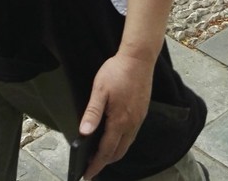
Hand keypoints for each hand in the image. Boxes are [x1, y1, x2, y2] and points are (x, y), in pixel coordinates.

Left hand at [79, 52, 152, 177]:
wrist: (139, 58)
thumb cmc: (117, 71)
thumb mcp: (99, 89)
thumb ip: (92, 112)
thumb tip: (84, 133)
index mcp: (119, 121)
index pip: (106, 151)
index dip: (96, 164)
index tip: (87, 175)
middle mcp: (131, 124)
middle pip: (118, 152)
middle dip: (105, 162)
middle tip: (92, 167)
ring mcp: (139, 119)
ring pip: (127, 144)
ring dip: (114, 153)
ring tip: (101, 155)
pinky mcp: (143, 112)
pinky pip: (132, 135)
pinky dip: (122, 142)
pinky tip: (116, 137)